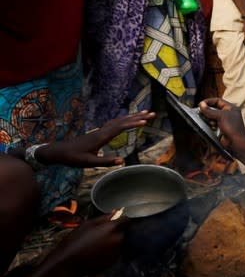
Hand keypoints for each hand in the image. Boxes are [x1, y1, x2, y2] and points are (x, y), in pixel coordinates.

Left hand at [36, 111, 154, 167]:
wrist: (59, 151)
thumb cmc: (73, 157)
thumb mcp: (89, 163)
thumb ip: (106, 161)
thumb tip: (122, 160)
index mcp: (101, 137)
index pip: (120, 128)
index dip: (133, 124)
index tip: (145, 122)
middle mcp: (102, 130)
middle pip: (123, 121)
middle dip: (138, 117)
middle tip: (152, 113)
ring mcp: (101, 130)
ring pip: (119, 120)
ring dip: (133, 116)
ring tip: (145, 113)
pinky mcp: (99, 132)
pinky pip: (115, 123)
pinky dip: (125, 120)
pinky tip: (128, 120)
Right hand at [48, 214, 128, 276]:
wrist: (67, 262)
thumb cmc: (74, 241)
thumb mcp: (87, 224)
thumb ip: (104, 218)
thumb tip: (115, 212)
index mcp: (111, 228)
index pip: (126, 220)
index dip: (121, 220)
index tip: (116, 221)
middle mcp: (117, 239)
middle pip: (122, 232)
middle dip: (114, 232)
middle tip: (100, 235)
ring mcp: (116, 252)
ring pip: (118, 243)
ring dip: (111, 243)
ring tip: (96, 245)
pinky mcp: (113, 262)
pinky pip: (114, 253)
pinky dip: (108, 252)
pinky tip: (96, 253)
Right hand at [199, 98, 244, 151]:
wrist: (236, 143)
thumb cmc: (232, 128)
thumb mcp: (221, 116)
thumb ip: (210, 111)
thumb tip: (201, 104)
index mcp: (230, 108)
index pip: (218, 101)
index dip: (209, 101)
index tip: (201, 104)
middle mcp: (228, 114)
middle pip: (214, 109)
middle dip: (207, 111)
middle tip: (200, 112)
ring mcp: (224, 121)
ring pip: (212, 117)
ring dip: (209, 119)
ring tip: (208, 121)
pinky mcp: (221, 129)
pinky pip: (212, 124)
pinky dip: (210, 125)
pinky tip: (210, 127)